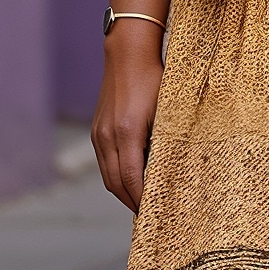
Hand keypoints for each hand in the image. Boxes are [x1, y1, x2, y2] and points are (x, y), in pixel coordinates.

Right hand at [91, 30, 163, 212]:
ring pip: (107, 175)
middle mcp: (107, 135)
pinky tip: (130, 179)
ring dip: (122, 192)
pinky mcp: (96, 129)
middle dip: (131, 202)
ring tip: (140, 202)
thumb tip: (171, 170)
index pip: (131, 178)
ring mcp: (99, 133)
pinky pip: (104, 162)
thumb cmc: (154, 79)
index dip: (141, 199)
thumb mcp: (166, 109)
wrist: (127, 54)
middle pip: (115, 183)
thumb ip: (165, 140)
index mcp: (127, 131)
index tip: (154, 213)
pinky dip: (116, 176)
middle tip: (149, 215)